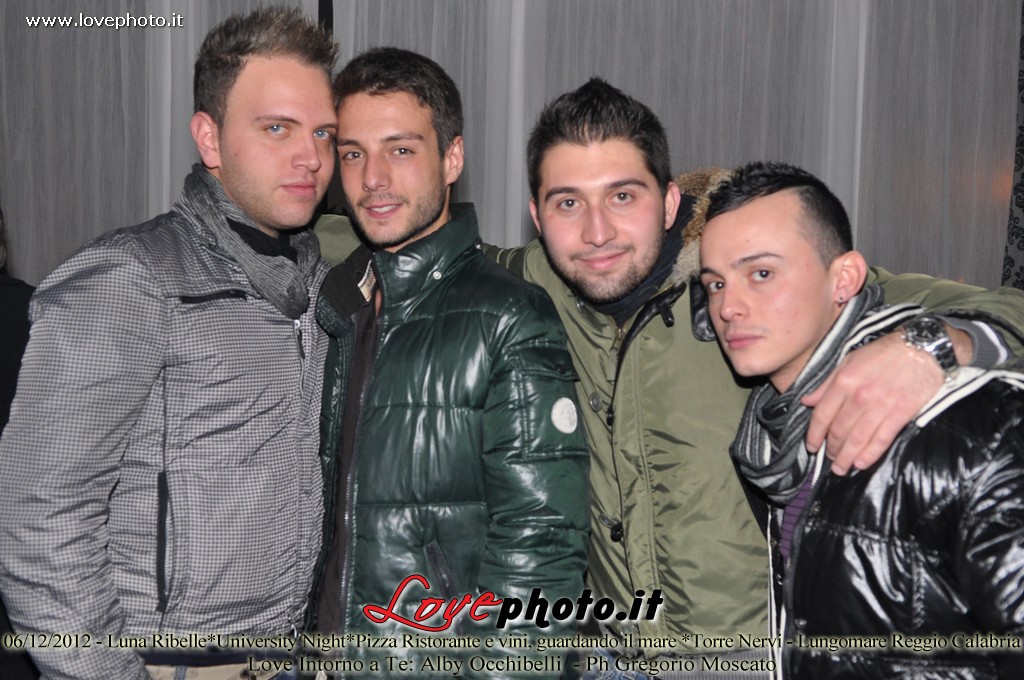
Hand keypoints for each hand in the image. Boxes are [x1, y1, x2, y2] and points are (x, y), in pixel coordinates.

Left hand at [801, 330, 953, 474]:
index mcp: (844, 381)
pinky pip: (881, 440)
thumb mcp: (850, 360)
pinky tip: (861, 464)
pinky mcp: (900, 414)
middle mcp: (859, 396)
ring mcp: (880, 406)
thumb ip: (827, 384)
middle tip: (829, 458)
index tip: (812, 446)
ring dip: (846, 457)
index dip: (814, 435)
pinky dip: (869, 455)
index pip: (822, 415)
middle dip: (831, 449)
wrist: (924, 348)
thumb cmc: (885, 352)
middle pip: (838, 430)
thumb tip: (807, 401)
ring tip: (841, 468)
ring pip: (857, 439)